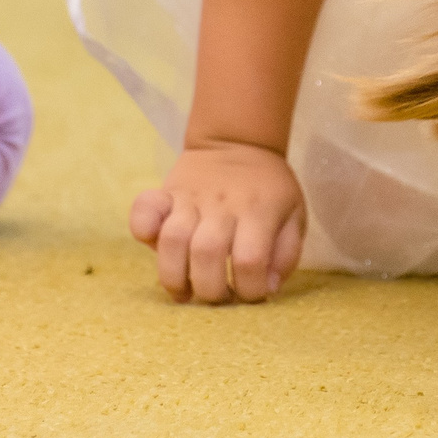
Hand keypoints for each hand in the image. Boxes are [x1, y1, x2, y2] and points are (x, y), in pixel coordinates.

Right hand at [129, 141, 303, 303]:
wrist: (239, 141)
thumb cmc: (269, 188)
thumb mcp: (295, 215)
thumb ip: (286, 254)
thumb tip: (267, 288)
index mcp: (259, 211)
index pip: (250, 261)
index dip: (249, 290)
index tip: (248, 294)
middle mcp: (223, 204)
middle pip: (207, 253)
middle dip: (209, 290)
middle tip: (215, 296)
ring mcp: (191, 197)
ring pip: (173, 239)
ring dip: (175, 276)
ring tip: (183, 292)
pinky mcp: (167, 193)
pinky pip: (143, 209)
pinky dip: (142, 229)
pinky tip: (151, 244)